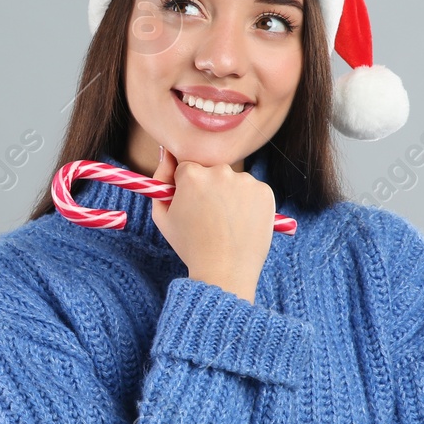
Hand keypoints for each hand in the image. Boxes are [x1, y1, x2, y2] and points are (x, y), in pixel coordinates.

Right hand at [150, 146, 275, 302]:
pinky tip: (240, 223)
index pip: (187, 168)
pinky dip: (248, 203)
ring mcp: (245, 180)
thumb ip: (159, 180)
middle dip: (209, 188)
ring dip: (229, 195)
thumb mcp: (162, 216)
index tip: (191, 206)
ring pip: (233, 181)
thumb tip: (167, 152)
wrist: (225, 271)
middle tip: (209, 218)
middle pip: (211, 171)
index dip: (186, 188)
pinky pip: (252, 191)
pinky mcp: (264, 191)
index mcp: (192, 174)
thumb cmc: (190, 245)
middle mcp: (220, 171)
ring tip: (226, 224)